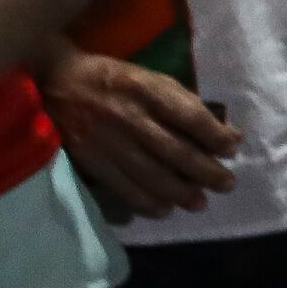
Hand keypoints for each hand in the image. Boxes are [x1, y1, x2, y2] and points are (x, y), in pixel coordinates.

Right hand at [34, 43, 238, 221]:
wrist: (54, 82)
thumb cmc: (113, 79)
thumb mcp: (149, 78)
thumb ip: (183, 102)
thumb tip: (221, 130)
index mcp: (146, 90)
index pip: (189, 117)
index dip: (215, 136)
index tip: (232, 148)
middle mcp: (129, 117)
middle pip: (176, 152)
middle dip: (207, 172)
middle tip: (226, 184)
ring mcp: (109, 142)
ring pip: (152, 176)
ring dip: (181, 194)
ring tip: (200, 203)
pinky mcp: (92, 160)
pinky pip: (125, 189)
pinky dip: (148, 203)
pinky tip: (165, 209)